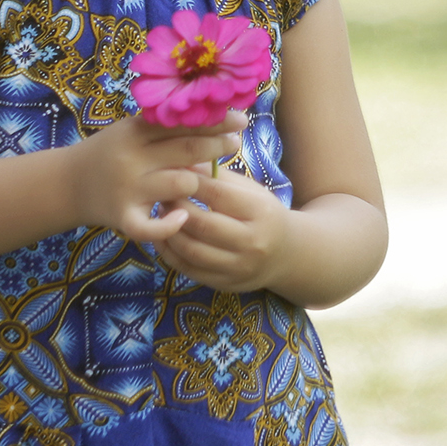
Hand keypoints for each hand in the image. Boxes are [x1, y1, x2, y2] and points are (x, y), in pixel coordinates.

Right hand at [68, 109, 245, 243]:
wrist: (67, 184)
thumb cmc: (110, 153)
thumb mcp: (131, 131)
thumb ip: (164, 128)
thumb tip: (215, 121)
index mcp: (135, 131)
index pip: (182, 122)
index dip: (215, 121)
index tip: (239, 120)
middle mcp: (132, 159)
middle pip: (188, 149)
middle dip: (218, 146)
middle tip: (235, 143)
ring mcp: (128, 190)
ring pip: (181, 183)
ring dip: (199, 182)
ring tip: (206, 178)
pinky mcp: (123, 218)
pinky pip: (153, 227)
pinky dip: (171, 223)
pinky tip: (184, 216)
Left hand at [155, 169, 292, 292]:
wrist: (285, 254)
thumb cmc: (263, 214)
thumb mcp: (251, 191)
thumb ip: (218, 178)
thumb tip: (183, 162)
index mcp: (260, 212)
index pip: (218, 194)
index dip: (190, 183)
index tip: (172, 174)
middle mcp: (252, 242)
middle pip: (202, 224)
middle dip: (175, 207)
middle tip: (161, 195)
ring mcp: (238, 267)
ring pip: (191, 250)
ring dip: (169, 231)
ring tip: (161, 215)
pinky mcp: (224, 283)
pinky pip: (188, 269)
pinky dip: (170, 253)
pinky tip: (164, 237)